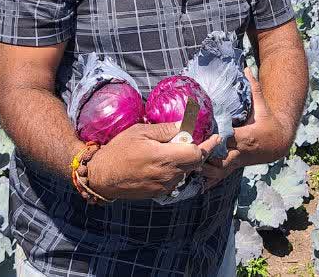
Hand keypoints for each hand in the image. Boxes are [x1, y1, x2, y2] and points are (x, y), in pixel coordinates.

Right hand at [85, 122, 213, 199]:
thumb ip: (164, 130)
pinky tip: (165, 161)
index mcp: (165, 158)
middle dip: (199, 151)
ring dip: (186, 160)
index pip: (197, 153)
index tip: (215, 137)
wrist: (103, 177)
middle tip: (197, 138)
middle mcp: (168, 175)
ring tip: (175, 149)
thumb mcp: (140, 132)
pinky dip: (176, 169)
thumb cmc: (119, 151)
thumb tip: (184, 124)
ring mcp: (164, 186)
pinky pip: (175, 179)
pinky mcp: (158, 193)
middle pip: (194, 163)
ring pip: (185, 171)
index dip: (209, 145)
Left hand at [200, 67, 289, 190]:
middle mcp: (241, 151)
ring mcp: (237, 161)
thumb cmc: (268, 121)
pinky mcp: (234, 166)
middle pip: (221, 157)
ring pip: (219, 170)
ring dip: (204, 169)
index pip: (230, 137)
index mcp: (247, 135)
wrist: (278, 143)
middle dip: (206, 155)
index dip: (216, 136)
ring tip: (186, 164)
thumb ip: (253, 87)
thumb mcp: (262, 104)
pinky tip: (196, 180)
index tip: (202, 132)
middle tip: (188, 149)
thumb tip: (247, 67)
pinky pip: (220, 176)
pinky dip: (209, 180)